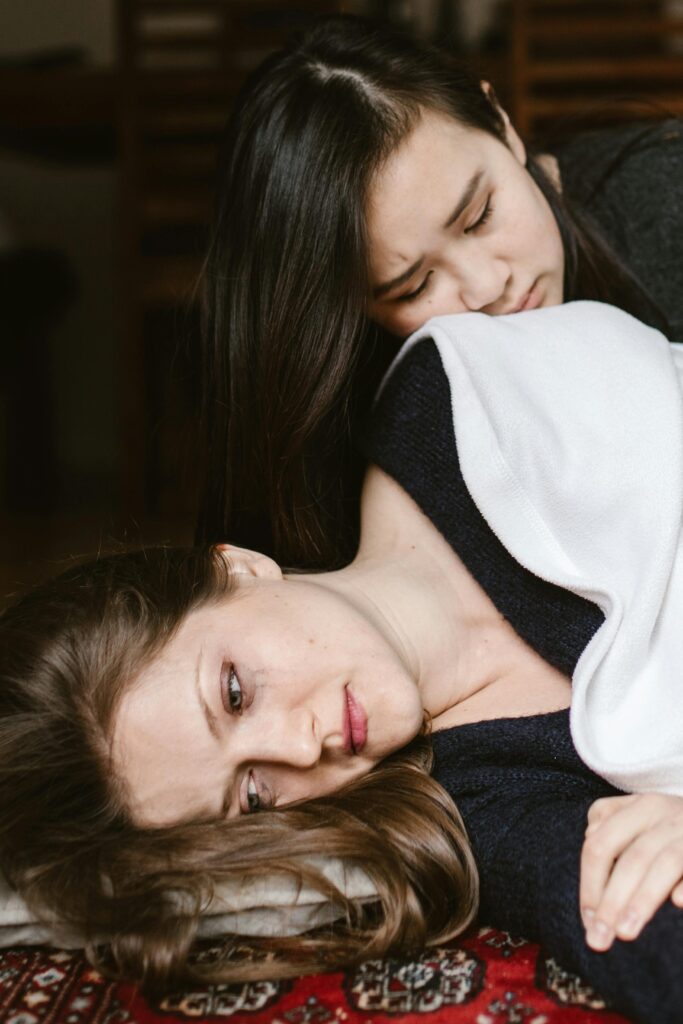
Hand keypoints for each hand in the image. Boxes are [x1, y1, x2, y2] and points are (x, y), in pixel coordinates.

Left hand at [580, 793, 682, 951]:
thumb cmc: (670, 822)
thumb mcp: (640, 812)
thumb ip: (609, 821)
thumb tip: (590, 836)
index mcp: (641, 807)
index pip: (602, 844)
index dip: (590, 884)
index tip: (588, 921)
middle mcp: (667, 816)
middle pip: (632, 859)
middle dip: (612, 901)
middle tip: (599, 939)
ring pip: (665, 864)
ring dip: (642, 900)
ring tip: (624, 933)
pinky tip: (677, 902)